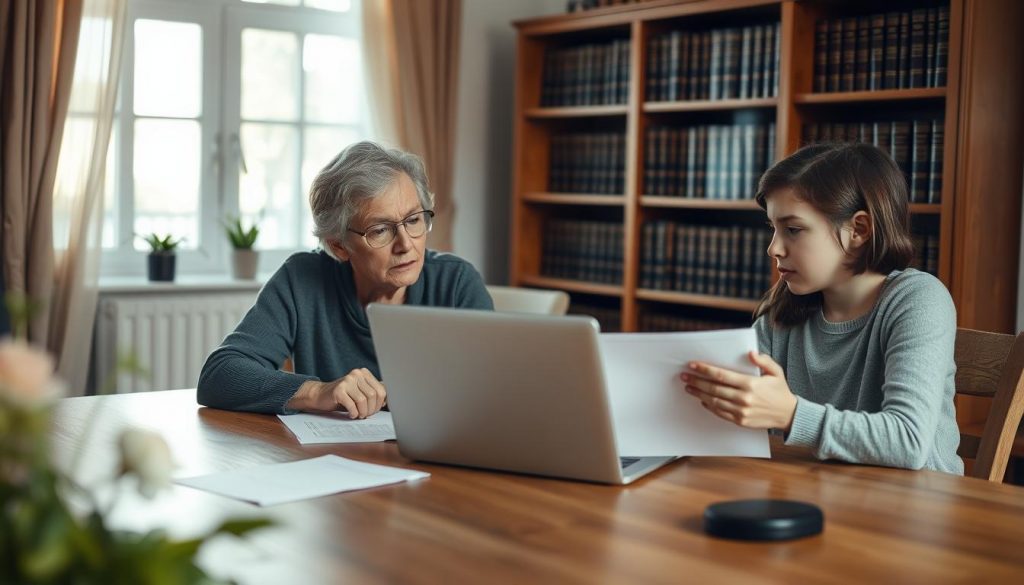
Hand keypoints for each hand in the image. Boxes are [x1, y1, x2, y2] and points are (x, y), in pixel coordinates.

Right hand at [288, 368, 386, 418]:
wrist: (320, 395)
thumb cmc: (344, 396)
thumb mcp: (360, 392)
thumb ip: (373, 393)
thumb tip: (388, 401)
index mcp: (364, 373)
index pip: (381, 390)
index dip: (380, 403)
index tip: (375, 410)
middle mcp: (356, 374)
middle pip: (373, 395)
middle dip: (372, 409)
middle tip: (366, 415)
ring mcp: (347, 381)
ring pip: (364, 400)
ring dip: (363, 412)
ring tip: (359, 415)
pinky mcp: (338, 390)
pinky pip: (352, 405)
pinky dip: (354, 413)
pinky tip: (351, 414)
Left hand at [680, 351, 796, 431]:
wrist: (789, 415)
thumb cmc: (780, 391)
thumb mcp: (776, 372)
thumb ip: (763, 361)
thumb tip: (750, 353)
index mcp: (751, 384)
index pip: (721, 375)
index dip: (705, 370)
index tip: (693, 365)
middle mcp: (744, 398)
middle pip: (713, 388)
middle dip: (697, 381)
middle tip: (685, 376)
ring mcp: (741, 411)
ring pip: (714, 401)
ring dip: (699, 394)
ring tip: (689, 387)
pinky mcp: (740, 421)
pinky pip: (720, 413)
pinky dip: (709, 406)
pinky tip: (702, 400)